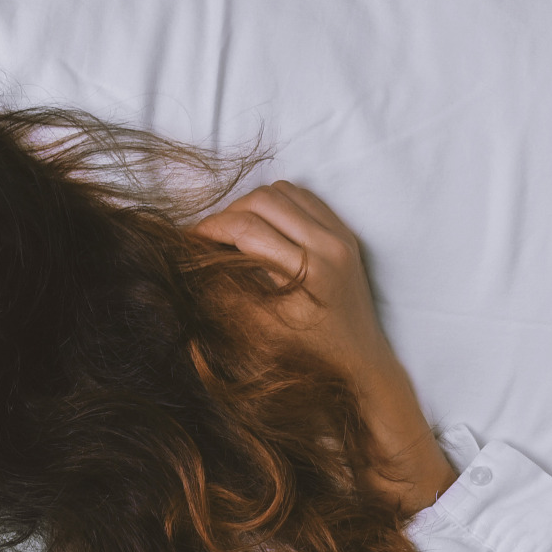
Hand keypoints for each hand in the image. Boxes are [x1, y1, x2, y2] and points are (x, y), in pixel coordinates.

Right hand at [194, 182, 455, 518]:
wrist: (361, 360)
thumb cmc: (311, 355)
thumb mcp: (263, 329)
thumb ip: (230, 293)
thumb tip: (196, 264)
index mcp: (311, 269)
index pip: (248, 229)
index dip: (212, 229)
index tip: (189, 240)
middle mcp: (330, 243)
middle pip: (263, 200)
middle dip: (228, 214)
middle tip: (208, 237)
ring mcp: (341, 233)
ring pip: (282, 191)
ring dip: (251, 205)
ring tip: (234, 231)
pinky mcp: (344, 232)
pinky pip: (303, 197)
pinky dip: (277, 204)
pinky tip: (264, 227)